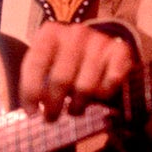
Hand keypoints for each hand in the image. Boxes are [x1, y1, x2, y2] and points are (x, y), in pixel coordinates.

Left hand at [19, 21, 134, 120]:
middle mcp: (75, 33)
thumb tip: (31, 111)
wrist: (98, 46)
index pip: (36, 65)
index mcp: (50, 33)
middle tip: (51, 118)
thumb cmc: (65, 60)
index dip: (31, 92)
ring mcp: (99, 40)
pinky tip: (98, 94)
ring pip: (85, 87)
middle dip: (54, 105)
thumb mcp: (46, 62)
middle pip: (60, 80)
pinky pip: (110, 83)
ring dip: (78, 105)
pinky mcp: (120, 50)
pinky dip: (104, 94)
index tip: (32, 112)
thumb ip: (36, 79)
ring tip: (75, 109)